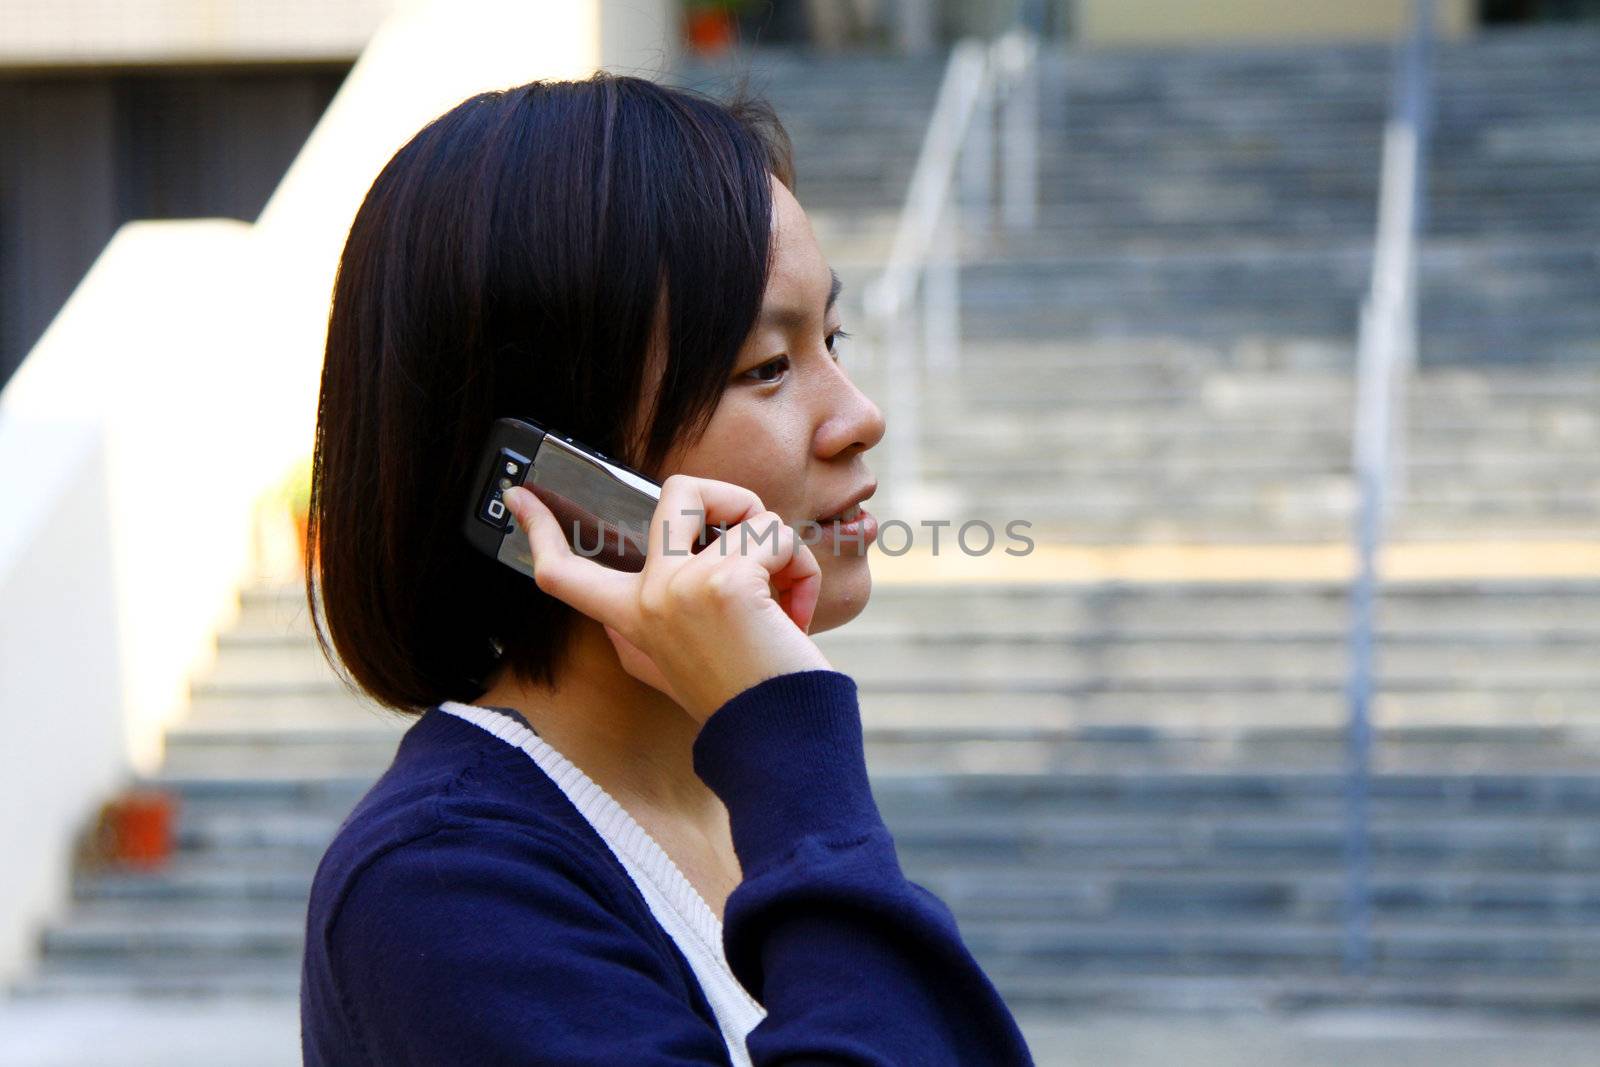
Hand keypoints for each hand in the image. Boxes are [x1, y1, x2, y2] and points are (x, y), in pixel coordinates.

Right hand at [501, 474, 832, 723]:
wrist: (778, 744)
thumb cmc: (748, 697)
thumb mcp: (681, 661)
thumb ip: (662, 620)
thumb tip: (668, 579)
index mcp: (630, 619)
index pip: (564, 574)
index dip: (539, 531)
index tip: (520, 497)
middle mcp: (646, 599)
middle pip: (677, 489)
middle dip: (735, 499)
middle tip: (759, 544)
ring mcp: (678, 588)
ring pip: (749, 511)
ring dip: (784, 549)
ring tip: (787, 601)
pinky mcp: (724, 585)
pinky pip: (778, 538)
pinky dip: (802, 570)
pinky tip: (796, 614)